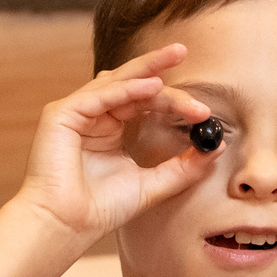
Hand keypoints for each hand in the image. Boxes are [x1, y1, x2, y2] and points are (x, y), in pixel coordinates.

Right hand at [10, 45, 216, 249]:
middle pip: (131, 84)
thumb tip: (215, 148)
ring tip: (174, 59)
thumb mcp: (152, 184)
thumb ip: (182, 167)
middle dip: (158, 66)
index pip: (145, 102)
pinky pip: (98, 95)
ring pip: (116, 82)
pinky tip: (152, 87)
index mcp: (110, 128)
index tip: (204, 110)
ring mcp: (75, 112)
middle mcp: (93, 115)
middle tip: (183, 50)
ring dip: (147, 71)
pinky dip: (126, 89)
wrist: (66, 226)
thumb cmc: (100, 209)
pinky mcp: (60, 114)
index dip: (174, 101)